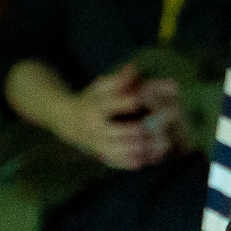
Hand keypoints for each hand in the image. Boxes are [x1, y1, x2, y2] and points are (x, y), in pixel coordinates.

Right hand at [57, 65, 179, 169]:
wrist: (68, 122)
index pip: (119, 105)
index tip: (148, 100)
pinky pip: (122, 162)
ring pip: (127, 150)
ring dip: (145, 146)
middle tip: (162, 125)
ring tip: (161, 140)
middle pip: (128, 131)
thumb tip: (135, 67)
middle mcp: (96, 129)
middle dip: (146, 128)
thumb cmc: (91, 100)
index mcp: (97, 108)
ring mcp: (99, 145)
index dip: (135, 102)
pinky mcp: (102, 156)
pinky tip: (148, 154)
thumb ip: (119, 79)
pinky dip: (137, 159)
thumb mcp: (100, 86)